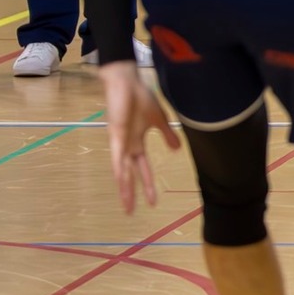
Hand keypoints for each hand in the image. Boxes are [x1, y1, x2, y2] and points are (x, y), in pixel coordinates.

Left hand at [98, 63, 176, 213]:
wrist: (127, 81)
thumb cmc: (140, 97)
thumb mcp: (158, 119)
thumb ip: (166, 134)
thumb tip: (177, 149)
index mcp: (137, 142)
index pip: (143, 168)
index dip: (147, 184)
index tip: (153, 201)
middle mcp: (126, 146)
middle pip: (129, 175)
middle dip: (131, 193)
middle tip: (132, 213)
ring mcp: (120, 142)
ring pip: (122, 170)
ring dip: (124, 187)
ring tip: (126, 205)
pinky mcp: (116, 134)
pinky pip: (118, 155)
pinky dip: (119, 168)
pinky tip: (121, 179)